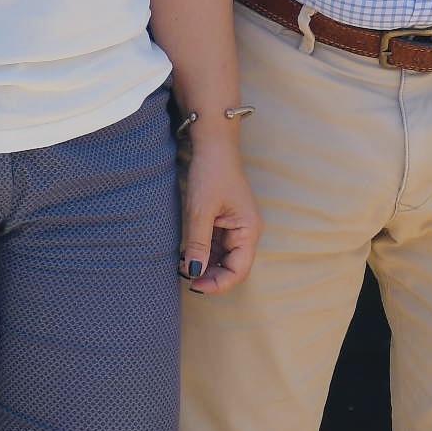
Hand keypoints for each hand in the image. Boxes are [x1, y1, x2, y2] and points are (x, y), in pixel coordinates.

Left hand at [181, 132, 259, 294]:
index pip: (239, 270)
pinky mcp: (225, 222)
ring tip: (182, 267)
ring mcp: (236, 227)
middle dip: (210, 276)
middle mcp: (247, 232)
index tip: (194, 285)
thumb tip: (194, 273)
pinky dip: (202, 252)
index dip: (218, 283)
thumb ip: (198, 244)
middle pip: (232, 267)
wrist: (213, 145)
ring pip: (222, 258)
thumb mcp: (200, 211)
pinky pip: (216, 245)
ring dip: (205, 265)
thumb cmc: (211, 174)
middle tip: (184, 278)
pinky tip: (186, 254)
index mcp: (249, 230)